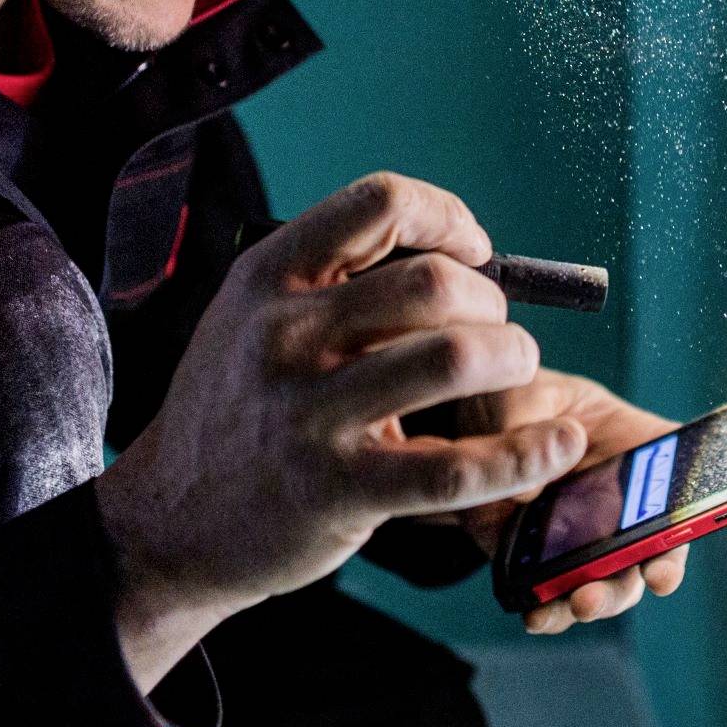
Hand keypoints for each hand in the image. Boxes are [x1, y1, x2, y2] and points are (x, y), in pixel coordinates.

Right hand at [94, 173, 585, 690]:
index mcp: (269, 277)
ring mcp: (308, 416)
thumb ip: (337, 281)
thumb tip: (466, 259)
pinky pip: (455, 467)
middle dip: (492, 303)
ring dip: (512, 358)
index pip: (381, 203)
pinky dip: (524, 452)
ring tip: (516, 370)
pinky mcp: (337, 490)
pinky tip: (556, 443)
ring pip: (454, 358)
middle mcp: (284, 336)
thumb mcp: (257, 319)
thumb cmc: (241, 408)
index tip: (475, 253)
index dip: (449, 218)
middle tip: (497, 332)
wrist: (170, 523)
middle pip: (434, 283)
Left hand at [457, 371, 691, 635]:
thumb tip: (543, 461)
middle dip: (648, 572)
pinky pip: (554, 594)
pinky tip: (536, 612)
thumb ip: (528, 416)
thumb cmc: (515, 398)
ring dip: (601, 598)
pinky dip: (548, 609)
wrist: (467, 429)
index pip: (684, 483)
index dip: (694, 517)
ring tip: (580, 603)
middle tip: (644, 578)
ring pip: (609, 581)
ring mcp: (584, 538)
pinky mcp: (541, 562)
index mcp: (637, 449)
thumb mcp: (521, 390)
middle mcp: (621, 502)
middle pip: (654, 547)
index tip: (682, 538)